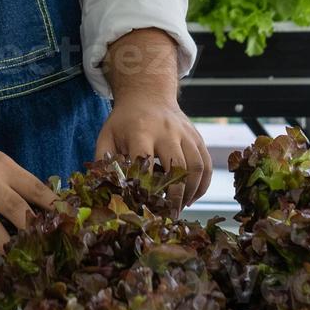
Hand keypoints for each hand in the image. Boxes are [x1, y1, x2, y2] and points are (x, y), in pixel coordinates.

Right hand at [0, 136, 57, 281]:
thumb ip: (16, 180)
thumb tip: (47, 205)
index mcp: (2, 167)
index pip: (34, 187)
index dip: (54, 206)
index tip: (71, 224)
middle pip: (15, 208)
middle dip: (33, 231)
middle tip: (50, 253)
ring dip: (6, 248)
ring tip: (21, 267)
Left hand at [94, 92, 211, 215]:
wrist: (147, 94)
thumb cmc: (124, 121)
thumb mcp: (107, 135)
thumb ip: (103, 162)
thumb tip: (102, 190)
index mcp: (141, 130)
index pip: (145, 161)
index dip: (146, 187)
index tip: (143, 207)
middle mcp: (166, 131)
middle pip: (177, 166)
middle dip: (174, 196)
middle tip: (168, 216)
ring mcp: (185, 133)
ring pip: (197, 167)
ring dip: (191, 192)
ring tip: (179, 208)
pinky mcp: (197, 137)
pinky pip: (207, 164)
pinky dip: (203, 185)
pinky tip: (191, 197)